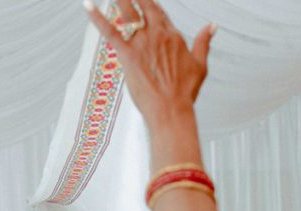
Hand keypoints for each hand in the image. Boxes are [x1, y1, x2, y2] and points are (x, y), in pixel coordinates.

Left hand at [84, 0, 214, 124]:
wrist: (171, 109)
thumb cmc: (184, 92)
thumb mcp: (200, 65)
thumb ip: (204, 42)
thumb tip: (212, 26)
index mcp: (173, 36)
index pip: (158, 12)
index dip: (149, 3)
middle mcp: (157, 35)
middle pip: (143, 5)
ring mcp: (142, 43)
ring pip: (127, 12)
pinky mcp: (127, 55)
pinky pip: (109, 32)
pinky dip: (97, 18)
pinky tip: (88, 6)